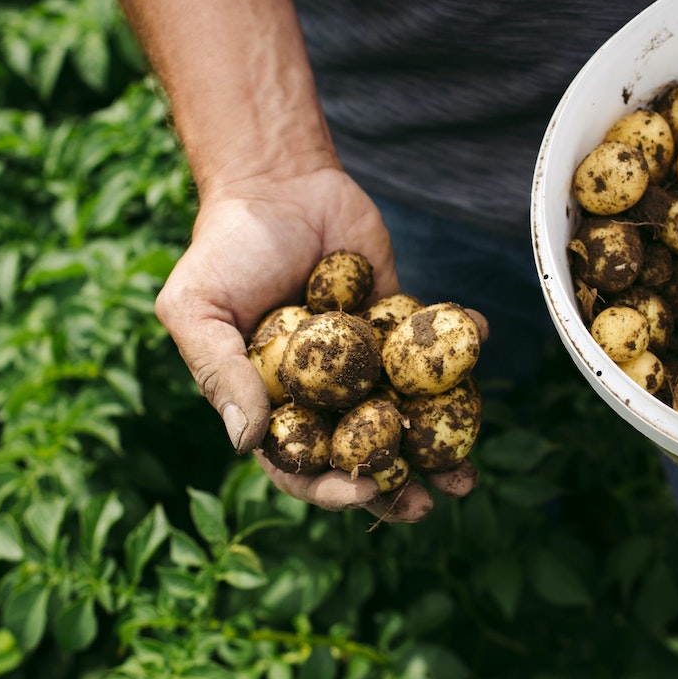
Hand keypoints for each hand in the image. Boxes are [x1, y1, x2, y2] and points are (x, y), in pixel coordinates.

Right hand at [155, 165, 477, 520]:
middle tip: (434, 498)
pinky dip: (460, 345)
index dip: (330, 487)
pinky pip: (433, 346)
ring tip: (469, 467)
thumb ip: (221, 373)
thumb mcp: (197, 310)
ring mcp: (364, 362)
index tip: (363, 491)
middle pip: (363, 455)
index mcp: (272, 405)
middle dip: (399, 485)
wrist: (273, 180)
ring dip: (441, 443)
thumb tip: (247, 443)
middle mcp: (322, 394)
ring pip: (407, 416)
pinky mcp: (397, 323)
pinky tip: (481, 335)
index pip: (300, 464)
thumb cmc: (222, 248)